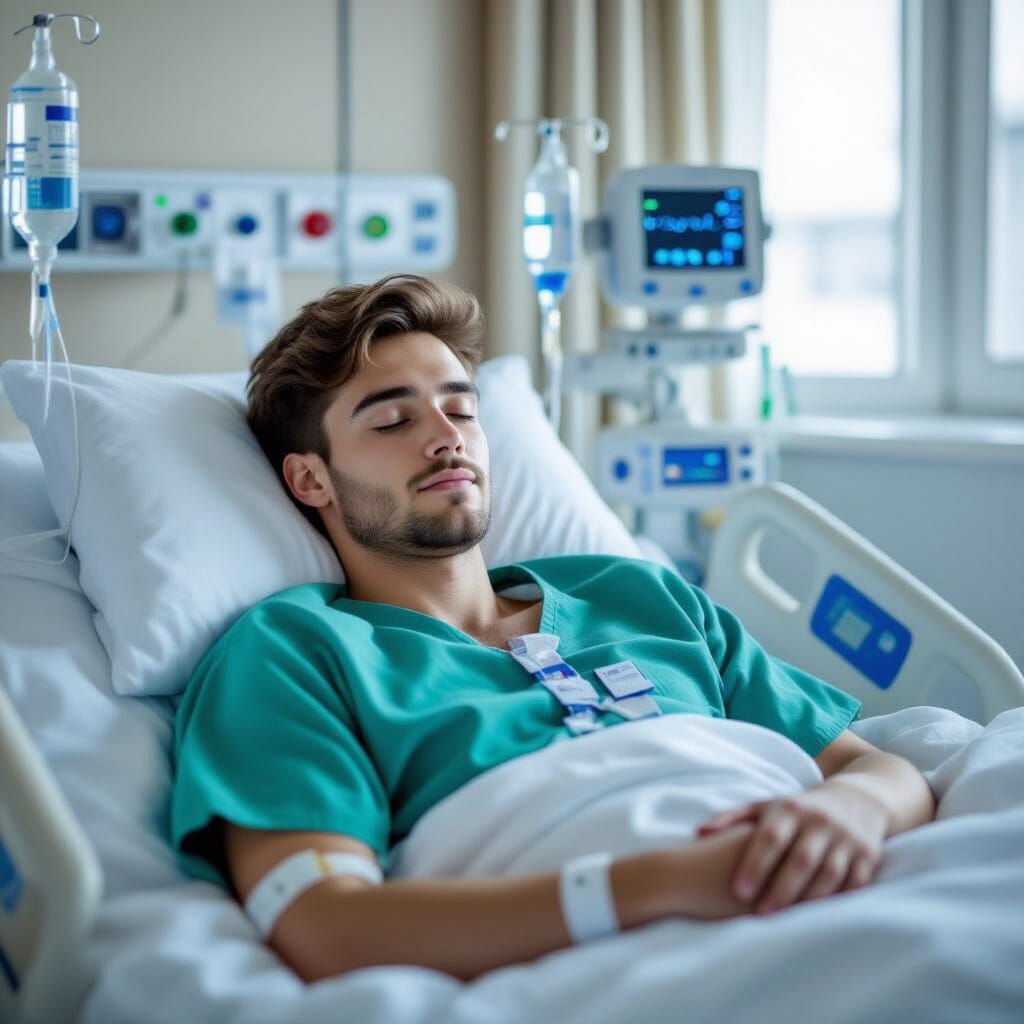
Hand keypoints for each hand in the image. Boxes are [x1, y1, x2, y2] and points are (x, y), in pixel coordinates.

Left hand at [696, 787, 887, 914]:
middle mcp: (820, 821)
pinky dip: (839, 900)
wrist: (857, 799)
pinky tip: (820, 917)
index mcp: (790, 809)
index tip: (738, 890)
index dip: (754, 864)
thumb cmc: (798, 809)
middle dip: (780, 888)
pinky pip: (855, 882)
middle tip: (759, 915)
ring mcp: (846, 838)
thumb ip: (733, 818)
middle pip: (800, 859)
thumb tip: (699, 833)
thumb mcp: (767, 806)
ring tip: (787, 921)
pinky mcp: (867, 855)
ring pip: (828, 873)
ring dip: (808, 899)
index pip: (770, 837)